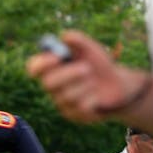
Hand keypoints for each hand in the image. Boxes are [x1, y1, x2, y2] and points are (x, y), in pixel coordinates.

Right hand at [26, 31, 151, 123]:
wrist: (118, 85)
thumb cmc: (100, 65)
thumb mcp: (92, 49)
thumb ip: (79, 40)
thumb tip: (64, 36)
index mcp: (51, 69)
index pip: (34, 67)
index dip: (41, 63)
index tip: (56, 57)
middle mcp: (52, 87)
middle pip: (48, 83)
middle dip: (68, 74)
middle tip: (87, 68)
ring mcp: (62, 103)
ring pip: (68, 96)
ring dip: (86, 85)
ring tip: (95, 82)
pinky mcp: (74, 116)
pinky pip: (81, 107)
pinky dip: (93, 97)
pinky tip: (97, 96)